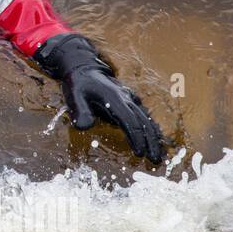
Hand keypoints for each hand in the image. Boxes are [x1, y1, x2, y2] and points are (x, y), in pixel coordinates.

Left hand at [34, 33, 164, 163]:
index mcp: (114, 98)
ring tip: (159, 157)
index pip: (129, 120)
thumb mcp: (73, 96)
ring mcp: (131, 100)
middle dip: (150, 142)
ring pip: (147, 121)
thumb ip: (79, 111)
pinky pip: (145, 117)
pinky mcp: (131, 102)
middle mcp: (126, 99)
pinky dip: (152, 130)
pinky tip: (158, 142)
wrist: (85, 69)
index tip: (140, 154)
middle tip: (155, 161)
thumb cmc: (79, 85)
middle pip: (143, 122)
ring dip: (154, 139)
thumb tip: (84, 127)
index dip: (136, 137)